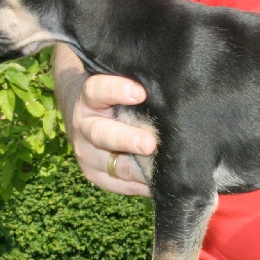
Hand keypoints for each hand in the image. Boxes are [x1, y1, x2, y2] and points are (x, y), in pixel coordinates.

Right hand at [54, 46, 155, 195]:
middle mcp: (85, 126)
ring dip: (136, 170)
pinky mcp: (95, 175)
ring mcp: (87, 153)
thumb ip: (137, 80)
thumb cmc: (117, 92)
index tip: (140, 92)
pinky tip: (157, 186)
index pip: (96, 90)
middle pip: (102, 134)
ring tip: (158, 173)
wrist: (88, 112)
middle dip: (127, 139)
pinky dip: (138, 186)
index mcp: (89, 97)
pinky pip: (117, 184)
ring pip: (110, 165)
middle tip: (150, 143)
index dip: (115, 90)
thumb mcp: (119, 81)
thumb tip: (175, 73)